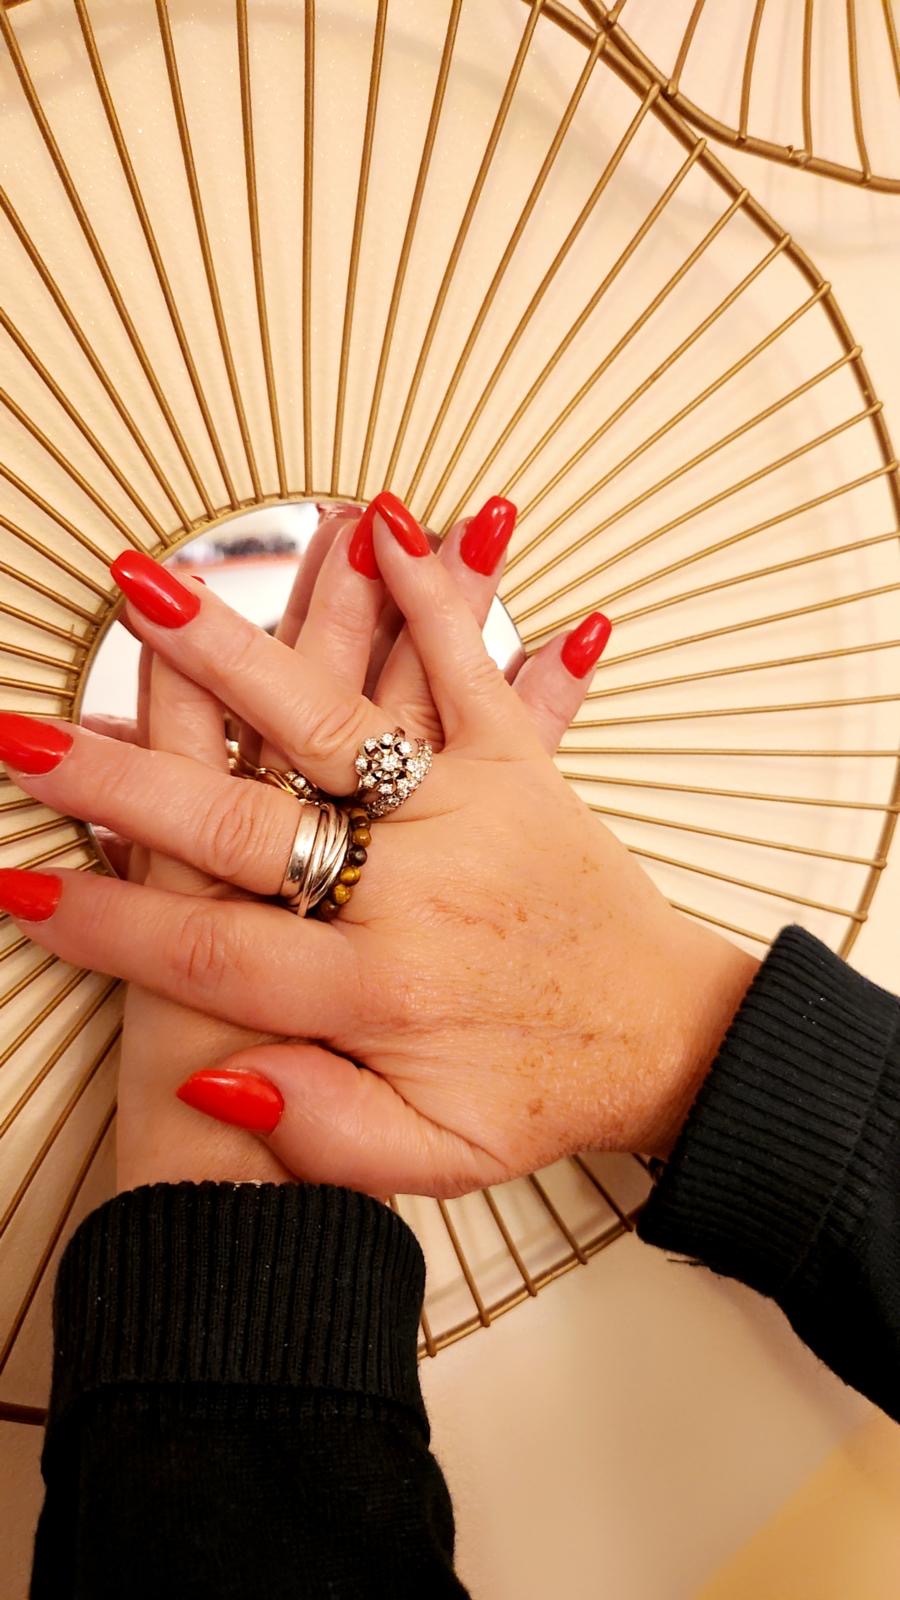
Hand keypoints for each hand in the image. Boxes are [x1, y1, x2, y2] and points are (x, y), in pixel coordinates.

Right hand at [0, 495, 756, 1195]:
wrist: (668, 1036)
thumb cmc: (543, 1092)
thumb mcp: (436, 1156)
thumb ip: (324, 1130)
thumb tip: (216, 1073)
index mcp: (382, 993)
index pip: (207, 950)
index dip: (104, 922)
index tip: (18, 887)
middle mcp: (418, 891)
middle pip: (239, 818)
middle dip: (117, 776)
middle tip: (29, 735)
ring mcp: (469, 814)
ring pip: (335, 721)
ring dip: (241, 650)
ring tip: (163, 593)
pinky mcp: (520, 768)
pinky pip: (471, 672)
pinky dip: (429, 597)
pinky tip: (384, 530)